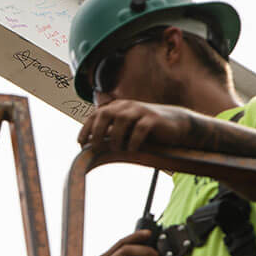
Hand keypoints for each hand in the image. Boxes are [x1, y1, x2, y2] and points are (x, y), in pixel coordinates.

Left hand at [77, 100, 199, 151]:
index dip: (86, 128)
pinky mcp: (154, 119)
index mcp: (118, 107)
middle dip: (97, 131)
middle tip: (95, 148)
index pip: (96, 114)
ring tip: (117, 149)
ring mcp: (141, 111)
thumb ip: (111, 132)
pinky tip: (132, 150)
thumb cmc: (146, 129)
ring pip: (121, 120)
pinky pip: (140, 129)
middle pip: (105, 114)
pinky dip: (133, 141)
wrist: (175, 123)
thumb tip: (91, 145)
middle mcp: (127, 106)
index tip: (80, 144)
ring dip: (115, 137)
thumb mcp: (127, 129)